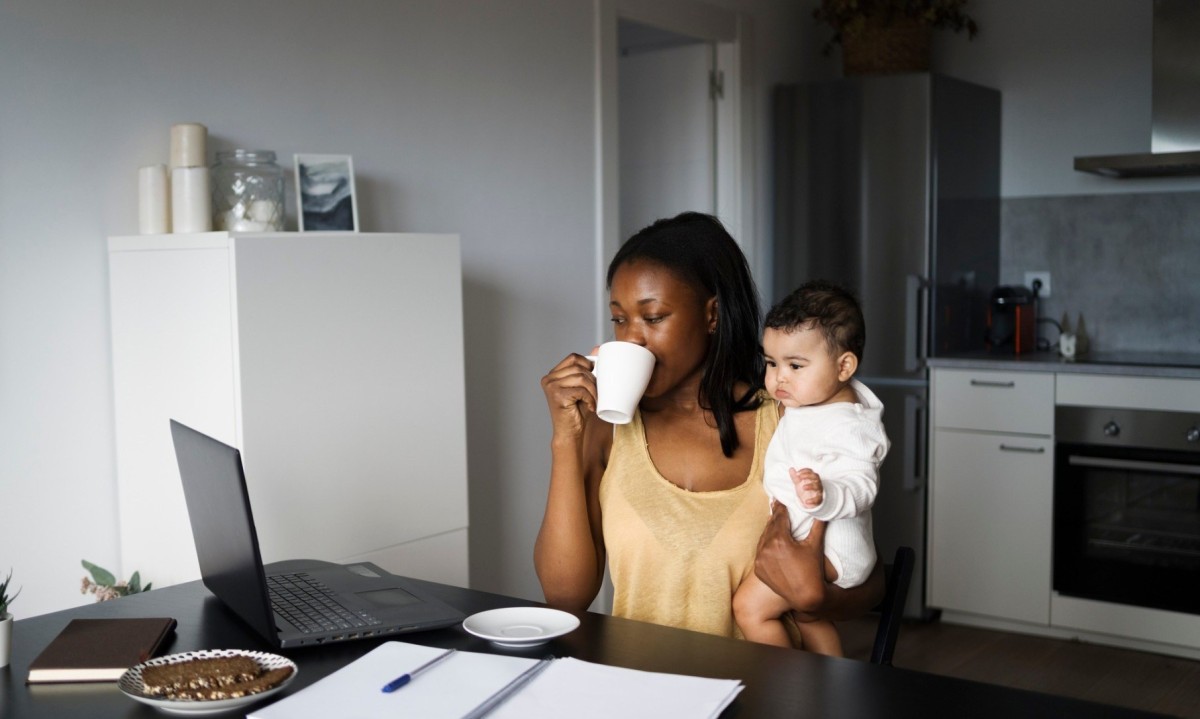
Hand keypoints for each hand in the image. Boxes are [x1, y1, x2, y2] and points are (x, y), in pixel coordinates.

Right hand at [540, 349, 599, 438]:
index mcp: (553, 374)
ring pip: (581, 378)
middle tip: (595, 394)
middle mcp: (549, 379)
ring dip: (593, 390)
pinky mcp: (557, 396)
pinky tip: (591, 407)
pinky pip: (581, 390)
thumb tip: (597, 348)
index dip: (587, 365)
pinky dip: (591, 398)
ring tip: (594, 401)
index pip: (573, 358)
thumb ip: (587, 370)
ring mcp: (551, 387)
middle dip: (593, 380)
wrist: (570, 434)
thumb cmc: (577, 412)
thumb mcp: (583, 387)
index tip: (594, 379)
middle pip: (579, 368)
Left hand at [754, 502, 828, 618]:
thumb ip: (818, 524)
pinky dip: (765, 545)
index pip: (779, 518)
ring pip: (764, 539)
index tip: (780, 499)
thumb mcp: (816, 545)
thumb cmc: (813, 570)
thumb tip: (822, 507)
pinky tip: (770, 541)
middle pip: (770, 527)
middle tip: (777, 506)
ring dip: (770, 531)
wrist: (806, 597)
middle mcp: (766, 549)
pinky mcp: (758, 570)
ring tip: (774, 522)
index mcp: (780, 541)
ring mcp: (760, 560)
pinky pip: (760, 552)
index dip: (780, 507)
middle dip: (775, 517)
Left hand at [792, 468, 822, 508]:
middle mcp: (817, 483)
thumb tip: (791, 469)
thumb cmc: (805, 491)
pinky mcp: (819, 499)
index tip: (797, 473)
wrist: (808, 502)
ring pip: (818, 486)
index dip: (804, 471)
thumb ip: (795, 477)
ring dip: (810, 486)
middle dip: (808, 476)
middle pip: (816, 476)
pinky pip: (818, 499)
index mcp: (812, 478)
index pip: (810, 471)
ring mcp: (818, 491)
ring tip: (803, 487)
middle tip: (800, 477)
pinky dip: (812, 500)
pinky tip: (806, 501)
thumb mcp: (798, 484)